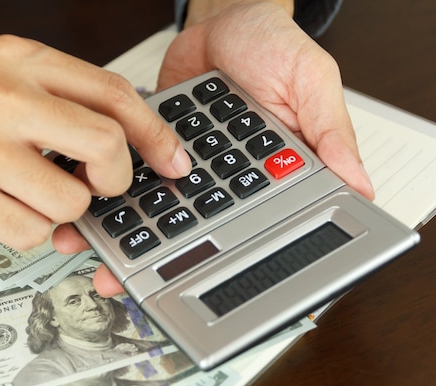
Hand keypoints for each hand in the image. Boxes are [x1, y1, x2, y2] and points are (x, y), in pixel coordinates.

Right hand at [0, 35, 190, 253]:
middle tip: (104, 185)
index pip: (112, 92)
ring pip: (72, 199)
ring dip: (63, 209)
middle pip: (107, 144)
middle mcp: (2, 96)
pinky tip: (2, 208)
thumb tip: (115, 135)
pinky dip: (30, 229)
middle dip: (116, 177)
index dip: (154, 131)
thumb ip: (52, 97)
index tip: (170, 158)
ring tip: (30, 195)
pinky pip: (34, 231)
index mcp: (17, 59)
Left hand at [56, 0, 375, 296]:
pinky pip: (128, 167)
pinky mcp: (151, 142)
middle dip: (150, 253)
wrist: (225, 19)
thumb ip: (329, 130)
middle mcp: (217, 176)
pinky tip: (83, 195)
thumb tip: (359, 183)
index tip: (181, 280)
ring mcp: (181, 161)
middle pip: (185, 225)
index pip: (240, 224)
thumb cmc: (272, 44)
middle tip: (121, 277)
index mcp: (262, 173)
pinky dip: (104, 180)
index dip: (209, 255)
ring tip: (90, 245)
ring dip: (121, 226)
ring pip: (151, 203)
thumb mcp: (311, 80)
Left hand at [159, 0, 374, 199]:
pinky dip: (171, 164)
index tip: (279, 217)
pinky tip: (169, 165)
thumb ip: (332, 127)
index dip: (291, 208)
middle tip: (232, 185)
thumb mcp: (312, 76)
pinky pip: (177, 164)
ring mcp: (221, 152)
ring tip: (195, 173)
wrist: (219, 24)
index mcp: (296, 147)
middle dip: (237, 197)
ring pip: (209, 188)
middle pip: (248, 198)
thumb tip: (359, 179)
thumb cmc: (269, 42)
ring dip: (200, 183)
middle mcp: (256, 155)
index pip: (300, 192)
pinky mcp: (190, 145)